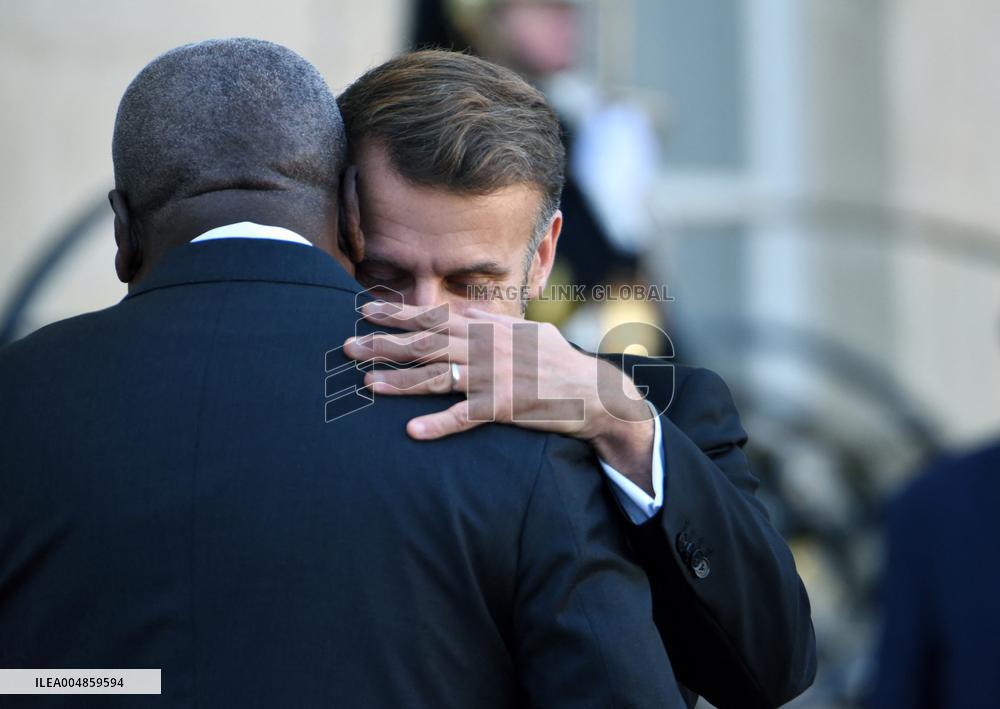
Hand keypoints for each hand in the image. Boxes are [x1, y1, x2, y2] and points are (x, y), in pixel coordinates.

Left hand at [343, 301, 656, 493]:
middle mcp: (486, 348)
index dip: (398, 313)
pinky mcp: (504, 407)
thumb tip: (465, 312)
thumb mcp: (527, 332)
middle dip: (384, 344)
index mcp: (489, 329)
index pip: (434, 317)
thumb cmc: (558, 361)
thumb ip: (493, 322)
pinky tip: (412, 431)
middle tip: (348, 346)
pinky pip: (466, 416)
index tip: (365, 310)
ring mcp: (493, 377)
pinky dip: (439, 424)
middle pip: (426, 345)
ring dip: (400, 381)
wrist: (594, 391)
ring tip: (367, 384)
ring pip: (437, 377)